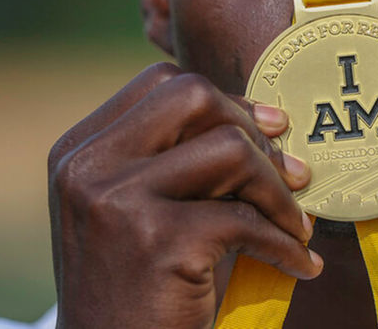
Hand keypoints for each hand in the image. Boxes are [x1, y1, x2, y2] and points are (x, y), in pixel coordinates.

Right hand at [48, 62, 321, 327]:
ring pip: (229, 148)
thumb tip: (271, 121)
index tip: (269, 130)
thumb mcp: (136, 215)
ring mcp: (117, 202)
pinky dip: (285, 243)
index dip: (226, 101)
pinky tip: (298, 265)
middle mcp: (89, 168)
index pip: (162, 83)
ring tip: (297, 224)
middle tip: (290, 173)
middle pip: (192, 96)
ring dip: (278, 189)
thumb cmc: (138, 295)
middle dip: (252, 129)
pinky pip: (245, 218)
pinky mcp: (155, 243)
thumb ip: (175, 162)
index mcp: (79, 152)